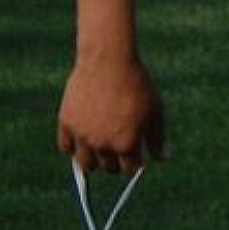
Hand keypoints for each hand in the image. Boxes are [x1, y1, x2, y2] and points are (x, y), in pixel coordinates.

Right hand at [57, 54, 166, 175]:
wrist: (109, 60)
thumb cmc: (137, 83)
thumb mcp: (155, 109)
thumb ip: (157, 137)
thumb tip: (162, 159)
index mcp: (127, 142)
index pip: (129, 169)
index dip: (134, 164)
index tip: (135, 157)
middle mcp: (103, 144)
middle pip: (108, 167)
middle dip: (116, 162)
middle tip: (119, 150)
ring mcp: (82, 135)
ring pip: (85, 163)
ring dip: (95, 160)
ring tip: (102, 148)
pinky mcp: (66, 123)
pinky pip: (66, 147)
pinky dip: (74, 147)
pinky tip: (84, 139)